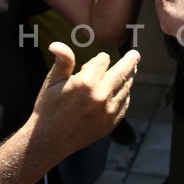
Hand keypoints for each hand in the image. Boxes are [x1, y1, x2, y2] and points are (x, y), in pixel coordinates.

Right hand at [31, 42, 139, 157]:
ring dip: (129, 77)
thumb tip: (57, 43)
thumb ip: (62, 61)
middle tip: (136, 55)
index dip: (99, 58)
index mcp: (86, 82)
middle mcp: (100, 96)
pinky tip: (124, 91)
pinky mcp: (110, 124)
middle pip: (121, 72)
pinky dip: (125, 95)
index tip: (98, 59)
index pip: (102, 60)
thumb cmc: (48, 108)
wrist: (48, 141)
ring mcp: (108, 111)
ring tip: (132, 70)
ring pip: (125, 88)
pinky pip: (124, 105)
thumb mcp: (52, 82)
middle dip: (130, 61)